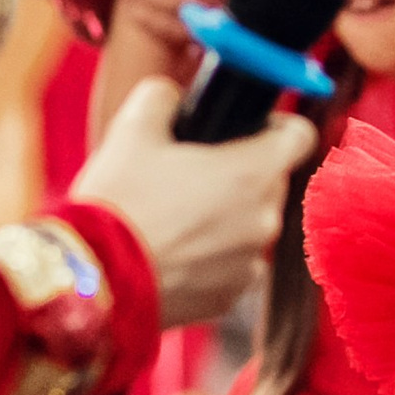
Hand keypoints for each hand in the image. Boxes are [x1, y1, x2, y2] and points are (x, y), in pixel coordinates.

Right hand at [70, 76, 312, 326]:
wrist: (94, 280)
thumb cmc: (118, 201)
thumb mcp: (133, 129)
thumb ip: (164, 96)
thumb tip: (173, 96)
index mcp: (253, 173)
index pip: (300, 136)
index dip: (277, 126)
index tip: (249, 129)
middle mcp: (264, 220)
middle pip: (271, 182)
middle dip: (240, 174)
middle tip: (192, 173)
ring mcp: (250, 264)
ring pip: (250, 225)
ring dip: (226, 217)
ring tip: (174, 217)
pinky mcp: (229, 297)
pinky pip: (232, 265)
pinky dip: (211, 257)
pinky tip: (172, 252)